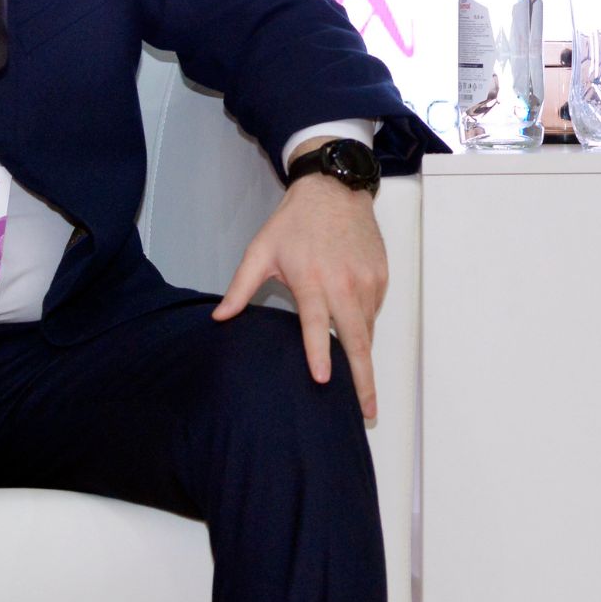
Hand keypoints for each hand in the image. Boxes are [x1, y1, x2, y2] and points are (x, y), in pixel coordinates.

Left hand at [213, 153, 388, 421]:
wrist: (334, 189)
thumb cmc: (294, 222)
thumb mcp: (261, 251)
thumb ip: (241, 288)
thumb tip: (219, 319)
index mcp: (312, 279)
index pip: (316, 325)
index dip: (319, 354)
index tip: (323, 381)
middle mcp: (344, 283)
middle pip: (357, 340)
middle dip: (363, 379)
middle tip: (366, 411)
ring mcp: (367, 280)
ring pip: (367, 329)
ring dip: (363, 356)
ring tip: (361, 384)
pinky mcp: (381, 276)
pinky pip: (374, 312)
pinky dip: (366, 326)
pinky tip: (355, 333)